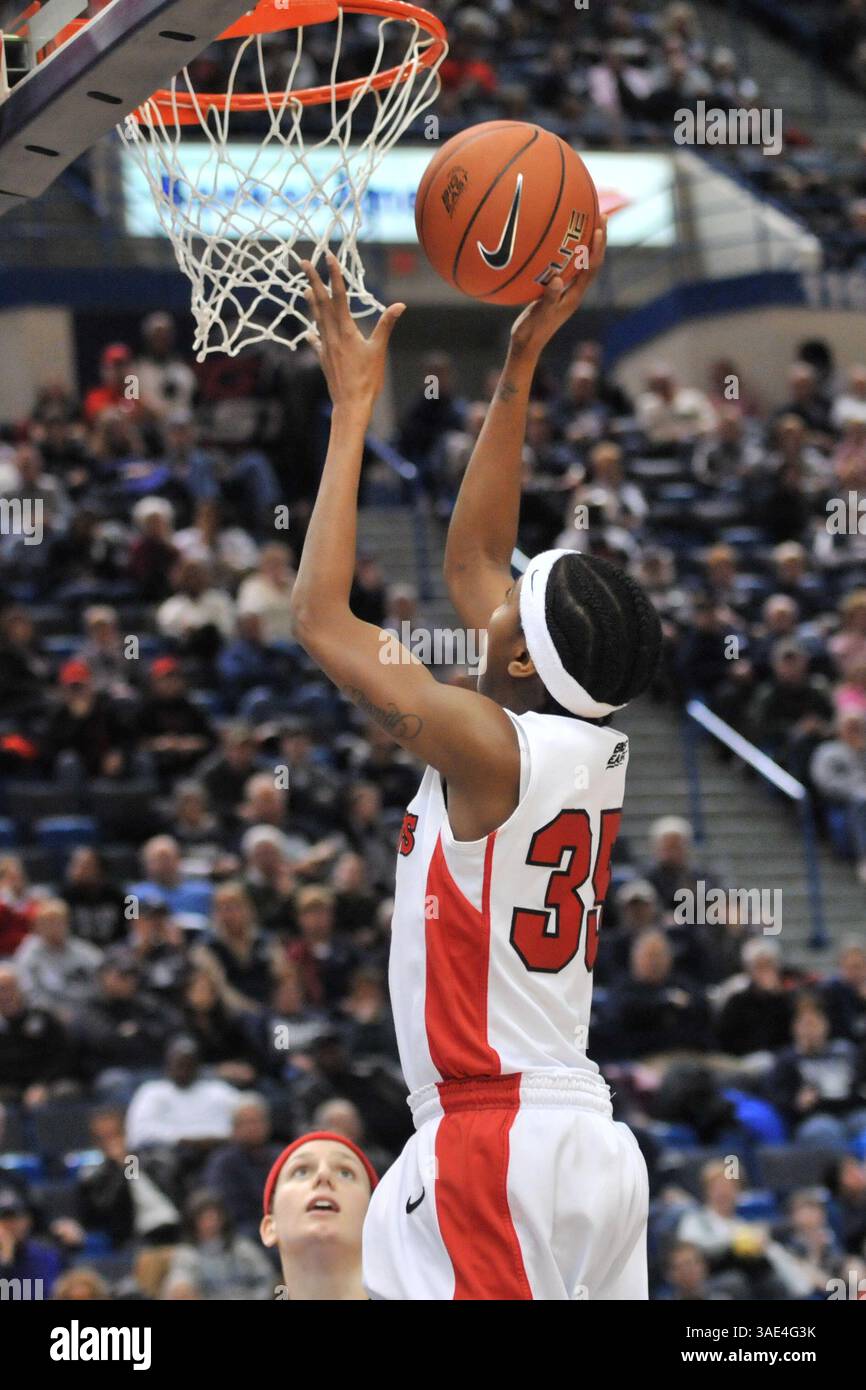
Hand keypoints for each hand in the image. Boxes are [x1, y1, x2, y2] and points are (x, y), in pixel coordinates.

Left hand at [302, 252, 405, 409]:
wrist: (350, 405)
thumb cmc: (367, 380)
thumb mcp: (379, 351)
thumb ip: (386, 325)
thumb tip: (399, 306)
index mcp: (346, 330)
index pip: (339, 296)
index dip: (334, 275)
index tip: (328, 257)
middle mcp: (331, 335)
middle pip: (320, 302)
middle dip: (312, 280)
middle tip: (303, 262)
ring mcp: (325, 347)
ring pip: (316, 318)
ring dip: (311, 301)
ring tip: (305, 288)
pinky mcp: (324, 359)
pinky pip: (317, 341)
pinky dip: (313, 333)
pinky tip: (309, 332)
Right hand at [509, 221, 606, 358]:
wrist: (526, 347)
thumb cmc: (531, 332)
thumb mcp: (538, 315)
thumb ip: (548, 298)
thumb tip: (557, 279)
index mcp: (573, 296)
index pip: (591, 268)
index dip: (597, 248)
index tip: (599, 227)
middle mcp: (574, 292)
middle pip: (592, 262)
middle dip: (599, 239)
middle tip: (601, 215)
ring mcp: (565, 292)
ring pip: (581, 264)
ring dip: (587, 244)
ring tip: (586, 222)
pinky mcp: (556, 293)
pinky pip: (566, 268)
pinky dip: (568, 253)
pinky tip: (557, 243)